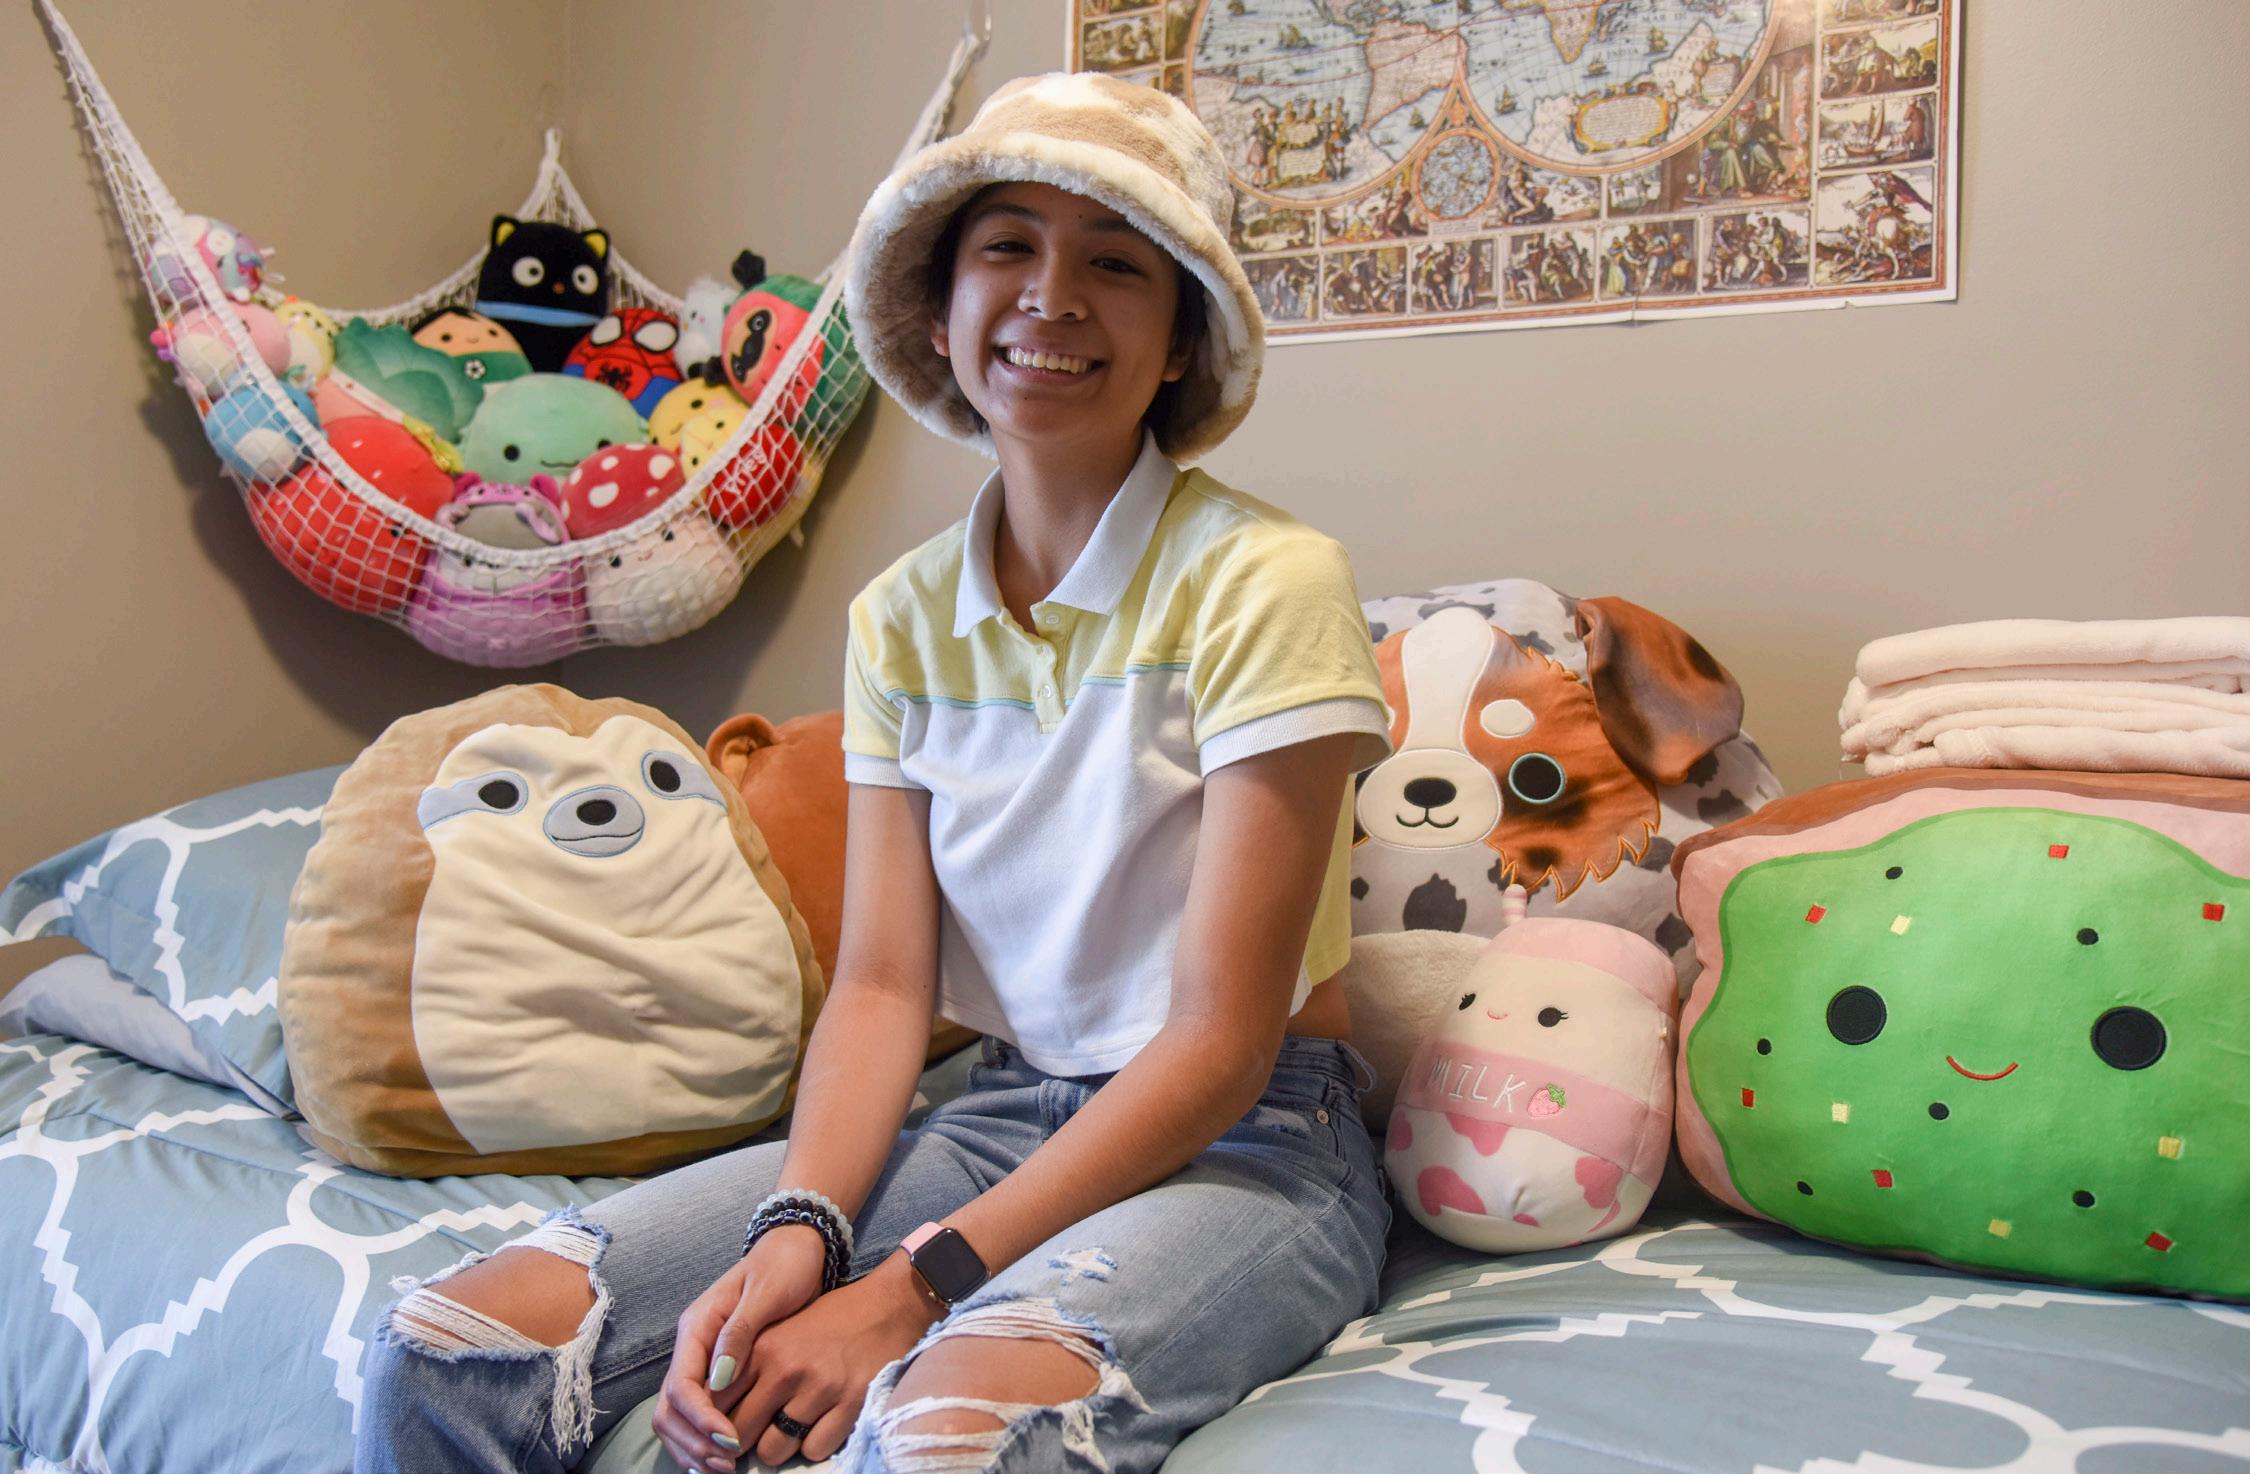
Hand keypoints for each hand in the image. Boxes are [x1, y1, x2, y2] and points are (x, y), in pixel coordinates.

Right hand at [652, 1225, 827, 1473]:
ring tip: (725, 1470)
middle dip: (693, 1442)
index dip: (700, 1419)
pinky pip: (700, 1414)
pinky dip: (705, 1440)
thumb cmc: (785, 1266)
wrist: (798, 1250)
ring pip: (678, 1417)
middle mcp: (692, 1347)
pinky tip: (725, 1458)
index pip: (681, 1384)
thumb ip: (740, 1334)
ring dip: (695, 1448)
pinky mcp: (720, 1372)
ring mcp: (703, 1361)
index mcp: (697, 1327)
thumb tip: (720, 1380)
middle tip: (727, 1466)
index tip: (729, 1440)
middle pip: (670, 1408)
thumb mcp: (767, 1293)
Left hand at [729, 1252, 943, 1466]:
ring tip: (793, 1426)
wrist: (886, 1305)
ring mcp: (819, 1387)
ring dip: (780, 1446)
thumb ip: (745, 1369)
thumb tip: (715, 1415)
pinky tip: (823, 1422)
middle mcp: (785, 1369)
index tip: (722, 1431)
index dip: (714, 1424)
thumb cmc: (827, 1321)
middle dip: (744, 1441)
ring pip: (773, 1451)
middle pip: (740, 1433)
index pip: (716, 1403)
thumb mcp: (778, 1333)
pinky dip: (815, 1444)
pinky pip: (814, 1450)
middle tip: (758, 1434)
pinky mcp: (850, 1402)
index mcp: (761, 1349)